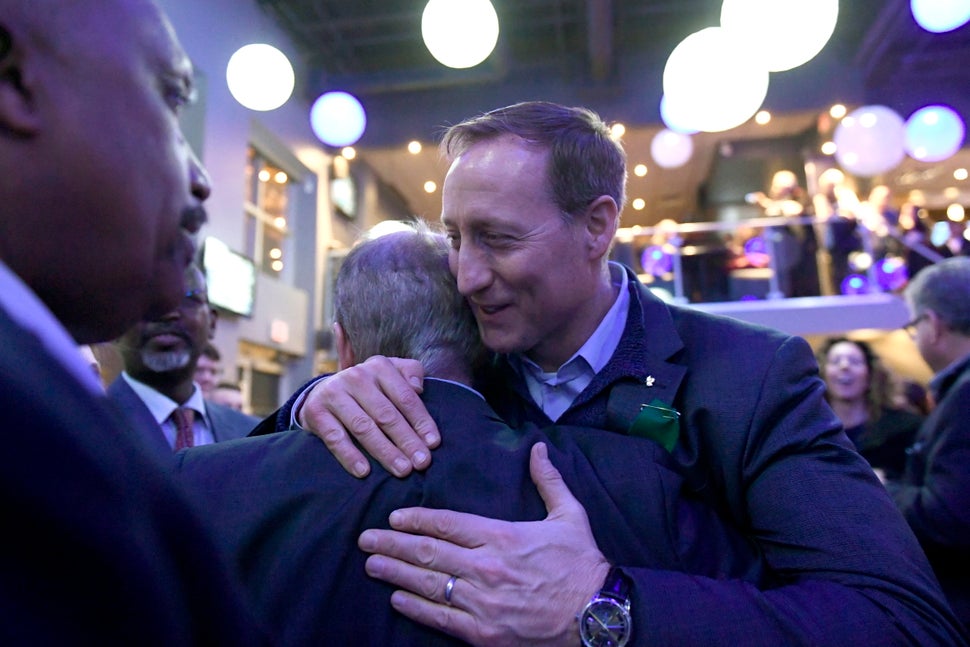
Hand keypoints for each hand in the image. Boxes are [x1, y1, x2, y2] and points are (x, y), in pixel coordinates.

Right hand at [298, 356, 439, 477]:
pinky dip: (350, 456)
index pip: (405, 398)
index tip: (433, 444)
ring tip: (402, 470)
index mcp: (380, 367)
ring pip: (364, 427)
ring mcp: (334, 393)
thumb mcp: (391, 373)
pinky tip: (364, 472)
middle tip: (422, 463)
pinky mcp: (316, 412)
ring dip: (385, 451)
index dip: (421, 422)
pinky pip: (335, 438)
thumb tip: (419, 388)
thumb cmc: (369, 388)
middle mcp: (356, 377)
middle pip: (386, 415)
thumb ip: (411, 373)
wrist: (323, 392)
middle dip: (407, 441)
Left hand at [358, 443, 609, 645]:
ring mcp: (483, 602)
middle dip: (392, 545)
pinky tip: (397, 598)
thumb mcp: (570, 515)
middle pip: (429, 552)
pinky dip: (416, 607)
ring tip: (371, 565)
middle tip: (365, 540)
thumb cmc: (582, 564)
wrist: (597, 615)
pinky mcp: (484, 632)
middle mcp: (486, 568)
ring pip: (428, 584)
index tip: (394, 518)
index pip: (448, 524)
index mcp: (503, 536)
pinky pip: (442, 618)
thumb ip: (548, 481)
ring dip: (396, 573)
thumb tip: (537, 448)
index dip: (417, 520)